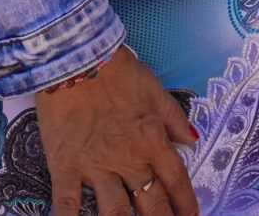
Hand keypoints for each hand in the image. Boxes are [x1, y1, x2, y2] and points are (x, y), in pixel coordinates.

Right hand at [37, 49, 198, 215]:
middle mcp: (128, 159)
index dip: (186, 204)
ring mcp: (96, 166)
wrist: (74, 58)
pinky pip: (68, 204)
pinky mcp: (66, 167)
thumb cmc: (116, 70)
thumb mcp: (154, 89)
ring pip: (116, 211)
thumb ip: (174, 118)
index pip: (176, 180)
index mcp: (152, 139)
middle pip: (151, 203)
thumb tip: (192, 139)